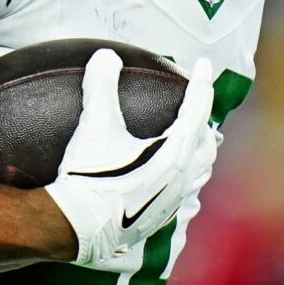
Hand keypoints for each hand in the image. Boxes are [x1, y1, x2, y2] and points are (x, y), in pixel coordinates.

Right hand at [43, 50, 216, 265]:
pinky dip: (184, 175)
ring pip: (199, 171)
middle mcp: (182, 177)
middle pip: (205, 141)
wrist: (78, 228)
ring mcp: (173, 201)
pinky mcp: (160, 218)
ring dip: (198, 151)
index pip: (197, 109)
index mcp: (175, 152)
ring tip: (190, 140)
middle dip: (203, 119)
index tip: (202, 64)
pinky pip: (184, 192)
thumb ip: (101, 86)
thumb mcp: (94, 126)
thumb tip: (106, 56)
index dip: (201, 82)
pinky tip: (170, 177)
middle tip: (194, 103)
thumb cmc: (90, 177)